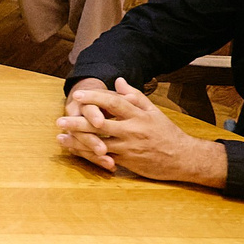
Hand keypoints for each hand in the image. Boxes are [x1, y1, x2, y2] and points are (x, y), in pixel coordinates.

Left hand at [56, 79, 226, 186]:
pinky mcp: (128, 162)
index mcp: (139, 115)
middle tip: (60, 120)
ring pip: (99, 143)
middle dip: (78, 122)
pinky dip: (88, 154)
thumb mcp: (154, 112)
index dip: (95, 97)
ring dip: (77, 141)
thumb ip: (135, 96)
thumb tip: (118, 81)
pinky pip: (104, 158)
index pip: (114, 102)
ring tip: (60, 138)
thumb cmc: (167, 133)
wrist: (184, 159)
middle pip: (101, 124)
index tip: (78, 95)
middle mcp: (133, 130)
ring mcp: (129, 147)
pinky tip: (75, 151)